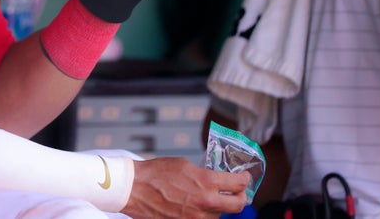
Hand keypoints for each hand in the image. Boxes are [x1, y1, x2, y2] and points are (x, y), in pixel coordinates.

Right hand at [122, 157, 248, 218]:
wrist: (134, 189)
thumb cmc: (155, 174)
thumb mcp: (184, 165)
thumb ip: (204, 174)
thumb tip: (216, 179)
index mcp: (206, 182)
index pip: (238, 184)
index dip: (245, 179)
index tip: (245, 178)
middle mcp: (206, 203)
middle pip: (238, 205)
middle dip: (242, 197)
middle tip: (239, 193)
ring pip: (219, 215)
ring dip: (218, 207)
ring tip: (208, 198)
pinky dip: (203, 215)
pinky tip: (196, 207)